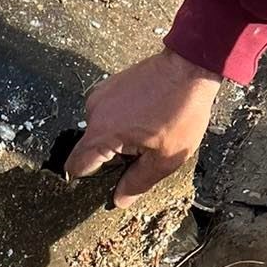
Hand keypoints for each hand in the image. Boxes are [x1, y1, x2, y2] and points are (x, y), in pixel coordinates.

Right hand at [66, 49, 220, 204]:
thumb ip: (137, 183)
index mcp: (102, 134)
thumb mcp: (164, 158)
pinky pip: (106, 114)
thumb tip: (118, 200)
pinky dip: (119, 122)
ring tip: (145, 134)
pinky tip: (143, 119)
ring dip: (116, 140)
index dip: (86, 181)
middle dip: (109, 159)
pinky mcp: (109, 85)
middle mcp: (94, 113)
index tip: (102, 184)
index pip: (75, 167)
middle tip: (139, 156)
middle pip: (89, 150)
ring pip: (99, 132)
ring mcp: (100, 95)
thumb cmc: (181, 111)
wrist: (190, 67)